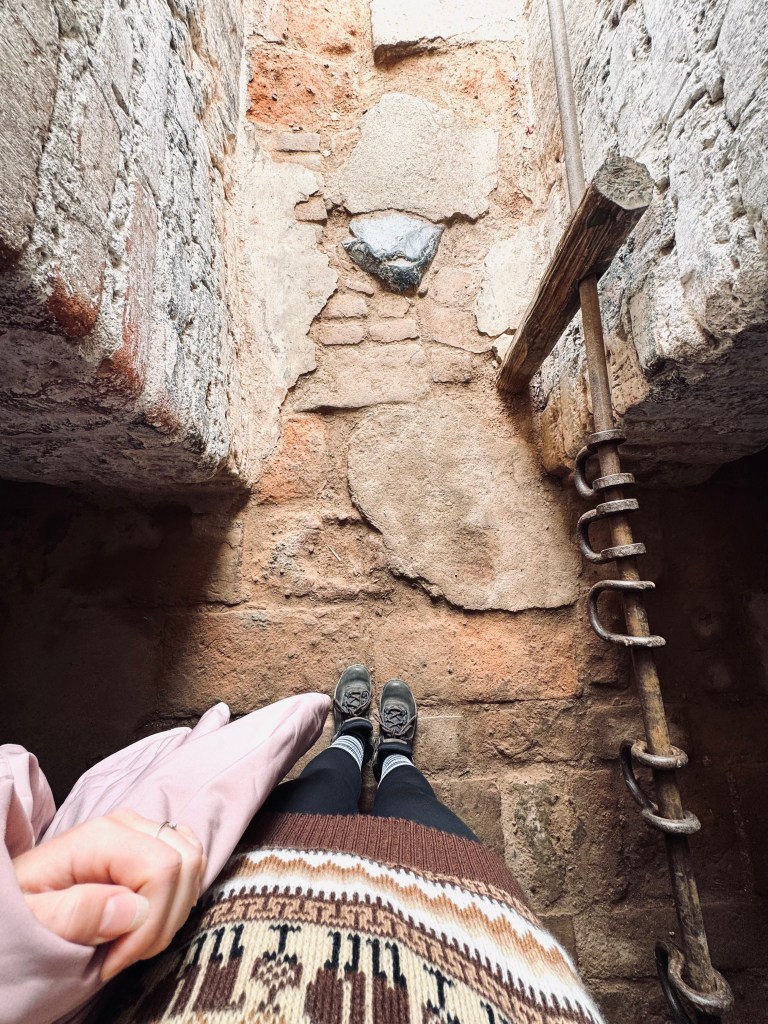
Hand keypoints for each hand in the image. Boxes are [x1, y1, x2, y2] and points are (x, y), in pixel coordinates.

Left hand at [12, 808, 206, 980]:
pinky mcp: (150, 846)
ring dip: (172, 914)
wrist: (16, 903)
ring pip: (194, 863)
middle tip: (123, 954)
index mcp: (102, 837)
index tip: (116, 958)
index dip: (151, 922)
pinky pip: (189, 864)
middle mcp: (128, 825)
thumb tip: (133, 909)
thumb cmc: (17, 913)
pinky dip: (178, 899)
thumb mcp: (31, 919)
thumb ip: (76, 913)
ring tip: (131, 942)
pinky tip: (145, 922)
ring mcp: (142, 832)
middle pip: (186, 863)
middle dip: (165, 921)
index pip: (164, 868)